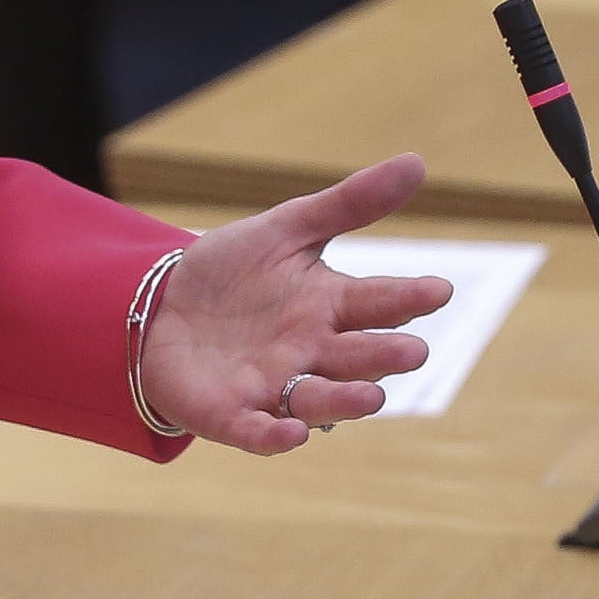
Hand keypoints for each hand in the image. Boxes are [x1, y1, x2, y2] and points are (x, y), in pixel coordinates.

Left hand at [135, 155, 453, 449]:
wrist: (159, 305)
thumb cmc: (235, 273)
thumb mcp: (288, 229)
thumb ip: (349, 204)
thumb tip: (417, 161)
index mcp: (329, 307)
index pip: (378, 302)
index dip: (408, 297)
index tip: (439, 290)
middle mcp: (311, 353)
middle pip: (356, 358)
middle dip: (384, 357)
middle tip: (413, 352)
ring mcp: (274, 388)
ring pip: (318, 401)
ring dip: (344, 402)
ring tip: (372, 398)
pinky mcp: (232, 415)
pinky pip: (257, 431)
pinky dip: (275, 436)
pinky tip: (292, 435)